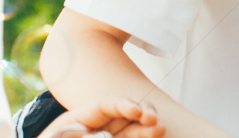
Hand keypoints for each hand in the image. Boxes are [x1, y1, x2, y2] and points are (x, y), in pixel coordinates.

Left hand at [37, 97, 164, 137]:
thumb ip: (78, 136)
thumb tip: (103, 136)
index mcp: (81, 119)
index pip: (106, 105)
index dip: (124, 105)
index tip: (137, 111)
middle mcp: (98, 128)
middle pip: (124, 114)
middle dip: (142, 113)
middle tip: (153, 119)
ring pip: (132, 131)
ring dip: (147, 129)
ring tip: (160, 130)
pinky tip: (153, 135)